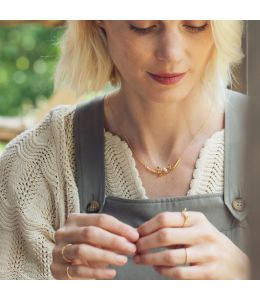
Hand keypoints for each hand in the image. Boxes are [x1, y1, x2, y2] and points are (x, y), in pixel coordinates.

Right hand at [51, 213, 138, 279]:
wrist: (68, 265)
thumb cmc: (88, 247)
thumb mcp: (99, 239)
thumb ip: (113, 236)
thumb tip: (133, 236)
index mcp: (75, 219)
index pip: (100, 219)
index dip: (119, 227)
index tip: (135, 236)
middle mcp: (64, 232)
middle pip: (90, 233)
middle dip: (113, 240)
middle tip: (131, 248)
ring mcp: (58, 250)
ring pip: (83, 250)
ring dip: (106, 256)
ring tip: (123, 260)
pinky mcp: (56, 269)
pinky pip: (78, 271)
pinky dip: (97, 273)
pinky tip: (111, 273)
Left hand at [133, 211, 250, 278]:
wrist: (235, 262)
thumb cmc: (207, 241)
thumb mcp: (196, 226)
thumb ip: (174, 226)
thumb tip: (143, 231)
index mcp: (196, 219)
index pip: (164, 218)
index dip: (146, 226)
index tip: (136, 234)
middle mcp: (202, 233)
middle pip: (164, 236)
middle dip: (145, 243)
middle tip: (135, 248)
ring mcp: (206, 253)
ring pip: (170, 257)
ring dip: (149, 259)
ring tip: (140, 259)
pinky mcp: (207, 272)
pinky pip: (179, 273)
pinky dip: (163, 271)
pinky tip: (156, 268)